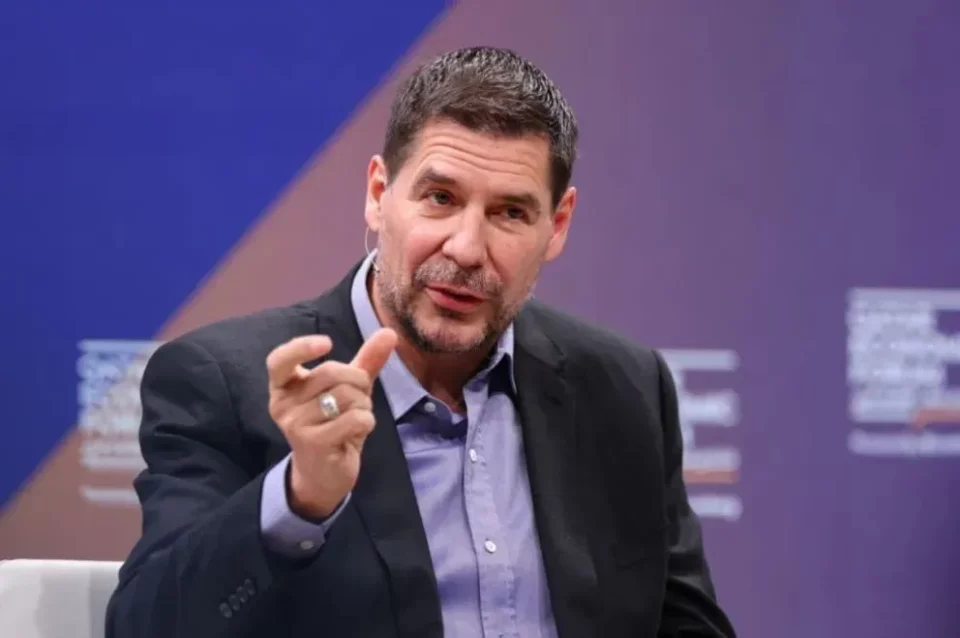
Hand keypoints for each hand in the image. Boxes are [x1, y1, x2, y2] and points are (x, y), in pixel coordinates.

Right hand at [266, 328, 396, 518]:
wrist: (324, 474)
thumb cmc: (333, 424)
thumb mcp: (348, 389)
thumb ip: (366, 361)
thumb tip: (389, 333)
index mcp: (284, 386)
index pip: (279, 360)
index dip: (301, 347)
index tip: (327, 342)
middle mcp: (282, 404)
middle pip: (331, 372)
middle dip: (358, 382)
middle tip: (358, 400)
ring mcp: (295, 425)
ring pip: (347, 396)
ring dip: (364, 406)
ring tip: (354, 420)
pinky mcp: (313, 443)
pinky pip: (355, 419)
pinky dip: (367, 422)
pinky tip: (357, 433)